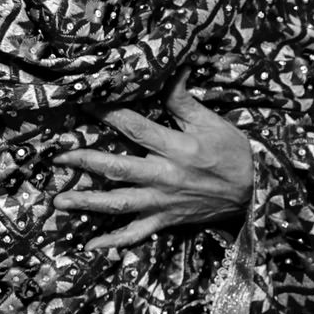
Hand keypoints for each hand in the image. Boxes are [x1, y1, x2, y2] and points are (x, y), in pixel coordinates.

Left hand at [54, 81, 254, 250]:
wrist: (257, 192)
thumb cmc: (234, 153)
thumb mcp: (212, 122)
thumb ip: (182, 100)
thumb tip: (169, 68)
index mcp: (175, 148)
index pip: (133, 127)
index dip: (106, 113)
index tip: (81, 102)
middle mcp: (164, 176)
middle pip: (116, 168)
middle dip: (84, 162)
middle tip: (56, 158)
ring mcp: (162, 202)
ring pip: (118, 204)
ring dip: (87, 203)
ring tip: (58, 201)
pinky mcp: (166, 220)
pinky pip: (136, 234)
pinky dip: (113, 241)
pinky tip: (90, 245)